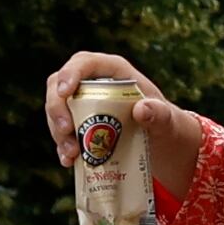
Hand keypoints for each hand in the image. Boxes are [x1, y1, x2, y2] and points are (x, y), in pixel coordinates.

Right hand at [41, 51, 200, 196]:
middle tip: (67, 131)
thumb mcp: (166, 119)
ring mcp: (79, 101)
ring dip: (59, 132)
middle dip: (57, 109)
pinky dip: (62, 146)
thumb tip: (142, 110)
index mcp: (112, 70)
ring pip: (56, 110)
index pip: (84, 63)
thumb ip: (159, 113)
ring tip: (72, 154)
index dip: (69, 74)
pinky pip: (61, 131)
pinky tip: (69, 161)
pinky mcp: (76, 121)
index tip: (64, 92)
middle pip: (59, 86)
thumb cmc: (164, 122)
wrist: (160, 139)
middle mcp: (90, 81)